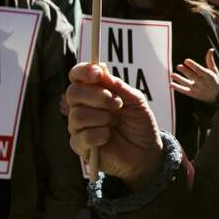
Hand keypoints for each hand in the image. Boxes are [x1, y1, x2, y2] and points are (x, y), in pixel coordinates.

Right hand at [65, 63, 162, 189]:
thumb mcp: (135, 100)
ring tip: (114, 122)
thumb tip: (101, 67)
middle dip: (97, 96)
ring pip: (77, 115)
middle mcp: (82, 107)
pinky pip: (83, 136)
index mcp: (94, 92)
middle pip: (73, 93)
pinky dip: (100, 134)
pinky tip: (108, 136)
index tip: (98, 74)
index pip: (77, 76)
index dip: (83, 72)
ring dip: (101, 117)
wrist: (146, 151)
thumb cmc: (139, 123)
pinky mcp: (80, 146)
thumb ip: (118, 86)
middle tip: (117, 104)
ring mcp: (79, 127)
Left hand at [170, 49, 218, 103]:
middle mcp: (202, 82)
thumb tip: (210, 49)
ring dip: (179, 79)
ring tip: (172, 74)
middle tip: (178, 66)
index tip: (186, 60)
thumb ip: (210, 61)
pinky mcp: (194, 94)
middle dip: (185, 71)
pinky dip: (178, 88)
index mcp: (208, 75)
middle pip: (192, 76)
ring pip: (187, 83)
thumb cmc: (216, 81)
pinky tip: (171, 84)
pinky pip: (184, 91)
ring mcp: (197, 89)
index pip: (199, 70)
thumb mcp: (215, 71)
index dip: (192, 65)